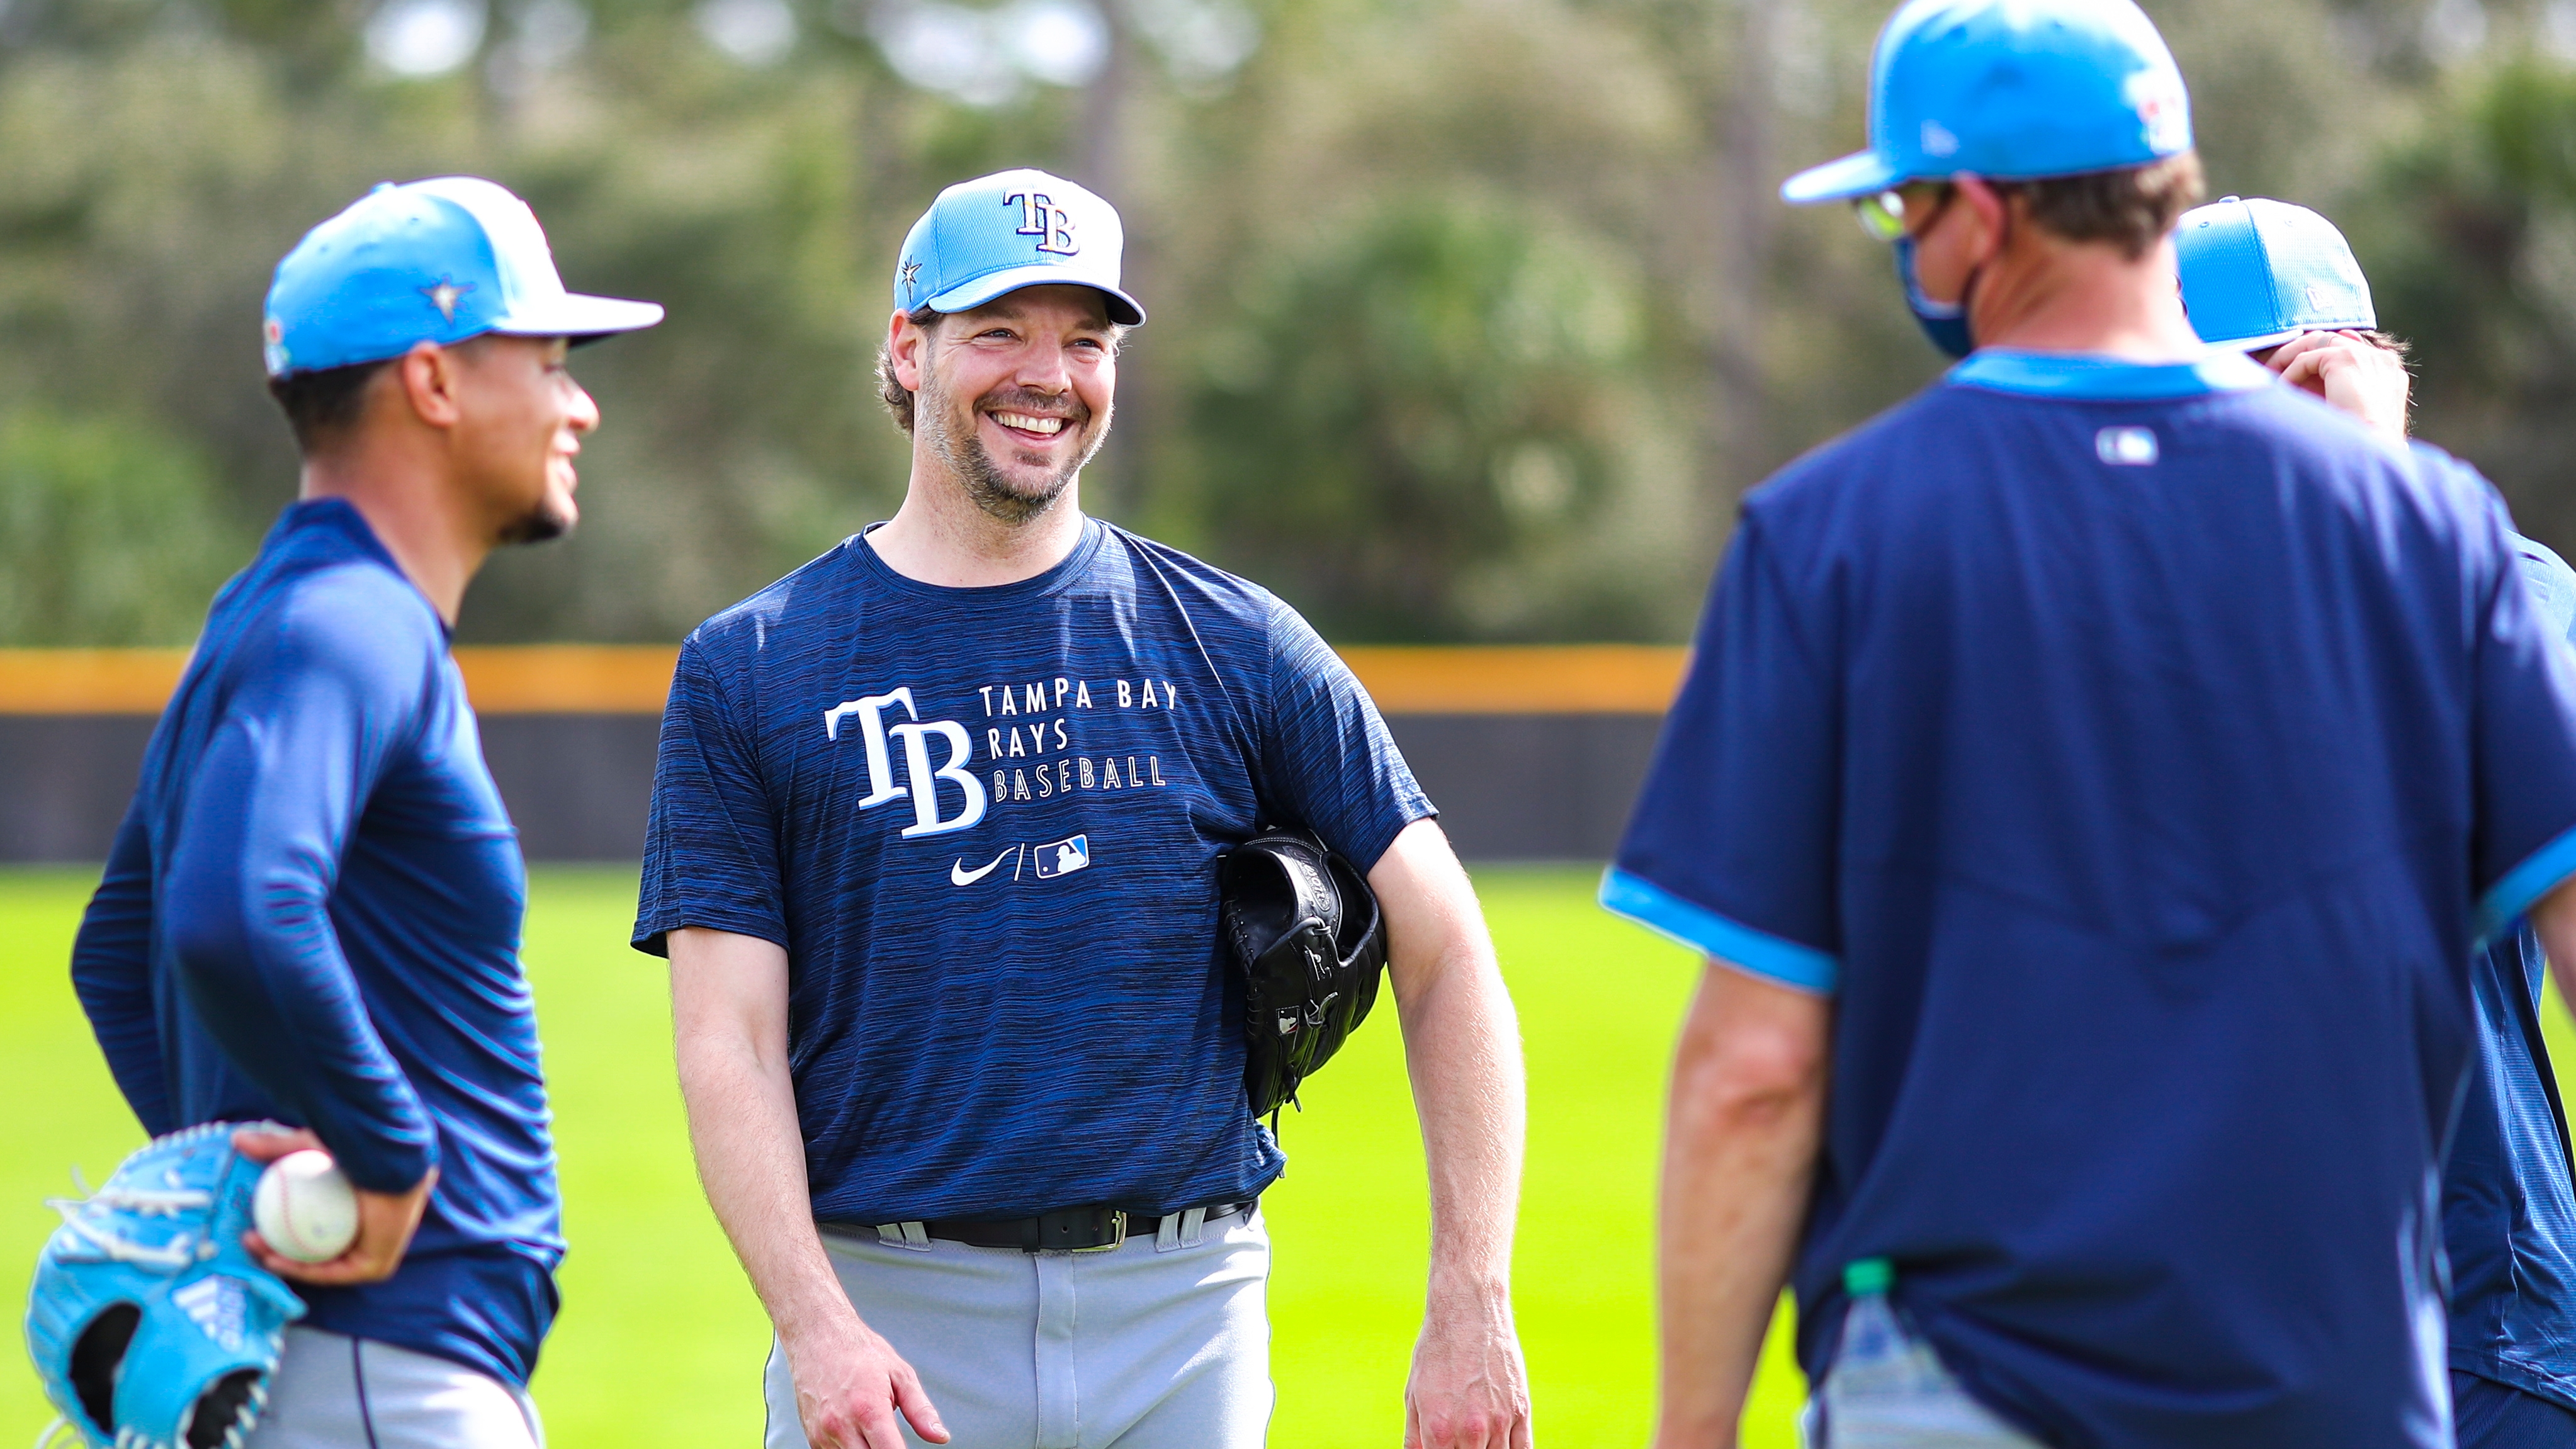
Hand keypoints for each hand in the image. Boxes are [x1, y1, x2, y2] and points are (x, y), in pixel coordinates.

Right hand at [232, 1126, 435, 1286]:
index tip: (253, 1224)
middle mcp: (369, 1227)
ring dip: (285, 1261)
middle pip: (317, 1247)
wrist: (388, 1157)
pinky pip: (334, 1272)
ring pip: (322, 1262)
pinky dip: (303, 1270)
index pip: (317, 1226)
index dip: (282, 1230)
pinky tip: (274, 1260)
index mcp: (359, 1204)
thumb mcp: (308, 1145)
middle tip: (249, 1238)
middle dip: (278, 1248)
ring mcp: (376, 1248)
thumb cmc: (356, 1145)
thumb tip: (238, 1139)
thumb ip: (276, 1146)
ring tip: (256, 1248)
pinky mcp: (379, 1264)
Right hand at [781, 1310, 949, 1447]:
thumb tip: (940, 1436)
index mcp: (868, 1409)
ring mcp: (823, 1434)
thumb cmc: (860, 1353)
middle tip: (894, 1440)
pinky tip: (860, 1434)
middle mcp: (841, 1426)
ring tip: (876, 1432)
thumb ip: (920, 1410)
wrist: (817, 1337)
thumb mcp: (900, 1375)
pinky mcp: (813, 1438)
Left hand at [1405, 1277, 1532, 1448]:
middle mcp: (1471, 1430)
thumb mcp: (1413, 1395)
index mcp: (1439, 1429)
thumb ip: (1415, 1438)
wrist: (1469, 1312)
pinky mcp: (1521, 1410)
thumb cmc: (1436, 1352)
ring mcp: (1500, 1421)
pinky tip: (1500, 1447)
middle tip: (1460, 1442)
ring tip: (1475, 1441)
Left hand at [2268, 330, 2409, 440]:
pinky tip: (2280, 389)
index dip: (2319, 354)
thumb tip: (2307, 379)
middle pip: (2331, 340)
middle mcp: (2381, 359)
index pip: (2349, 347)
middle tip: (2275, 367)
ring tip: (2269, 373)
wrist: (2374, 449)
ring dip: (2289, 358)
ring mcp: (2366, 355)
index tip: (2294, 368)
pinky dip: (2289, 374)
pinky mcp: (2347, 358)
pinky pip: (2306, 359)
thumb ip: (2337, 392)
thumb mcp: (2351, 413)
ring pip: (2316, 343)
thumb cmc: (2360, 443)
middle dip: (2299, 351)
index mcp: (2388, 372)